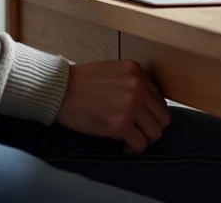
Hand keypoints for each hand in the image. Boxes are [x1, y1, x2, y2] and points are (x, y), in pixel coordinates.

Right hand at [55, 60, 171, 153]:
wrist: (57, 90)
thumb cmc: (80, 83)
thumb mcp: (113, 72)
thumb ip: (132, 83)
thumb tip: (146, 104)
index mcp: (137, 72)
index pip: (160, 100)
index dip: (151, 114)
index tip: (140, 121)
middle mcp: (138, 86)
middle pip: (163, 118)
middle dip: (152, 129)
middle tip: (138, 133)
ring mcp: (130, 106)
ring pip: (156, 133)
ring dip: (145, 140)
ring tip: (131, 140)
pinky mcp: (120, 125)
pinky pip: (140, 144)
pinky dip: (133, 149)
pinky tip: (123, 146)